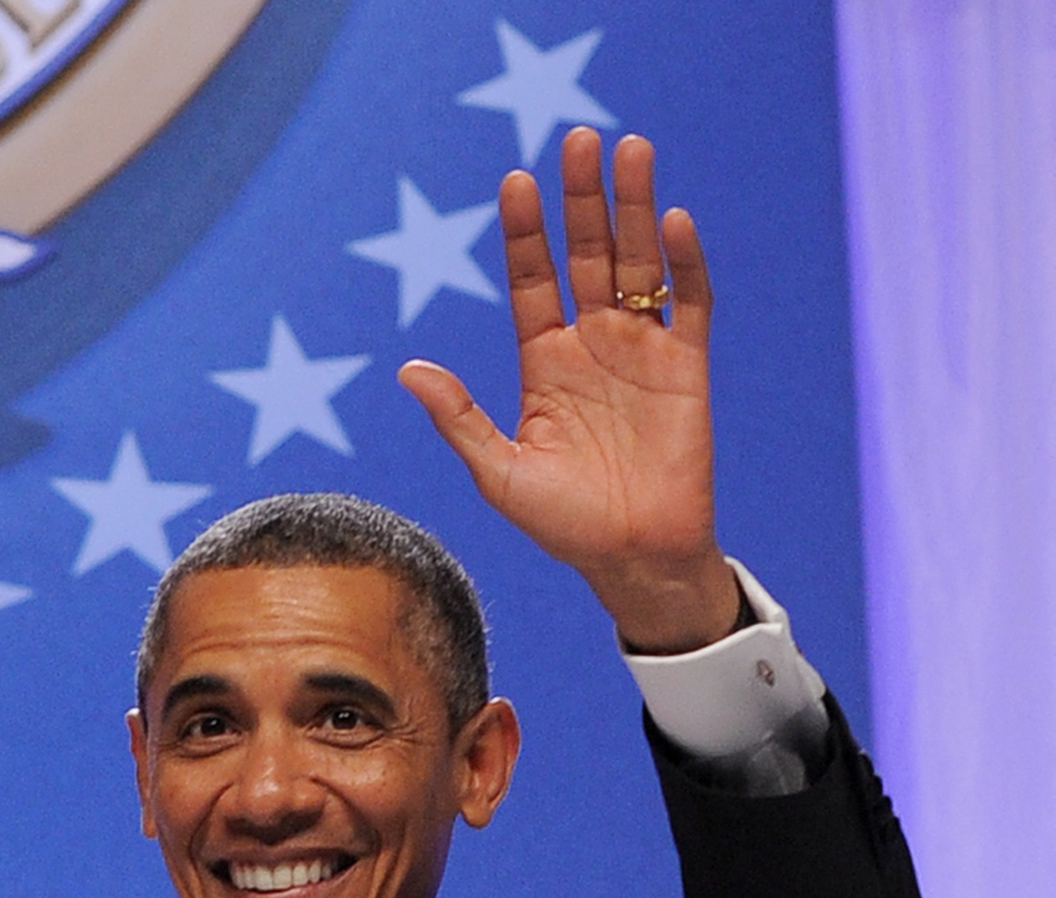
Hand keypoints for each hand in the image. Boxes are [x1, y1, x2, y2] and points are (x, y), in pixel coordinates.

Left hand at [399, 129, 739, 653]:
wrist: (632, 559)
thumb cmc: (563, 524)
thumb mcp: (498, 473)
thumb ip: (458, 418)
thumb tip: (407, 370)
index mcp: (544, 362)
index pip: (532, 280)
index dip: (525, 233)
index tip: (516, 181)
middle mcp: (592, 343)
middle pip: (587, 253)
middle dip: (582, 199)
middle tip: (578, 139)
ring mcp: (641, 349)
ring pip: (638, 261)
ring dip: (634, 206)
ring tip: (630, 149)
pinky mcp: (686, 365)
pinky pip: (688, 301)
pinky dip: (683, 262)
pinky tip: (670, 221)